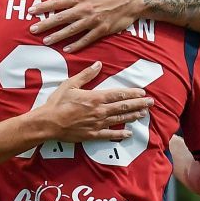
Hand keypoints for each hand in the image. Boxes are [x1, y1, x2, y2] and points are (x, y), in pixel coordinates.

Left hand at [28, 0, 142, 51]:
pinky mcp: (101, 30)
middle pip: (61, 17)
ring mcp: (92, 21)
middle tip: (32, 30)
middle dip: (45, 24)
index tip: (32, 11)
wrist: (131, 0)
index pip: (58, 2)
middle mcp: (84, 9)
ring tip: (46, 41)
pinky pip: (86, 39)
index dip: (44, 7)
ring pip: (71, 30)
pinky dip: (76, 45)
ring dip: (57, 36)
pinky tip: (67, 49)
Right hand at [32, 63, 153, 143]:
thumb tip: (98, 64)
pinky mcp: (93, 135)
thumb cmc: (57, 102)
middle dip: (139, 104)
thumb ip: (86, 75)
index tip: (142, 92)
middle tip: (151, 103)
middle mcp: (100, 111)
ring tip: (144, 114)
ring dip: (133, 116)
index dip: (132, 93)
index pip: (119, 94)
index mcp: (96, 97)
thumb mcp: (70, 84)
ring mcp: (98, 124)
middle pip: (123, 107)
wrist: (48, 123)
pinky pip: (110, 135)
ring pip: (120, 119)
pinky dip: (120, 134)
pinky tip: (129, 133)